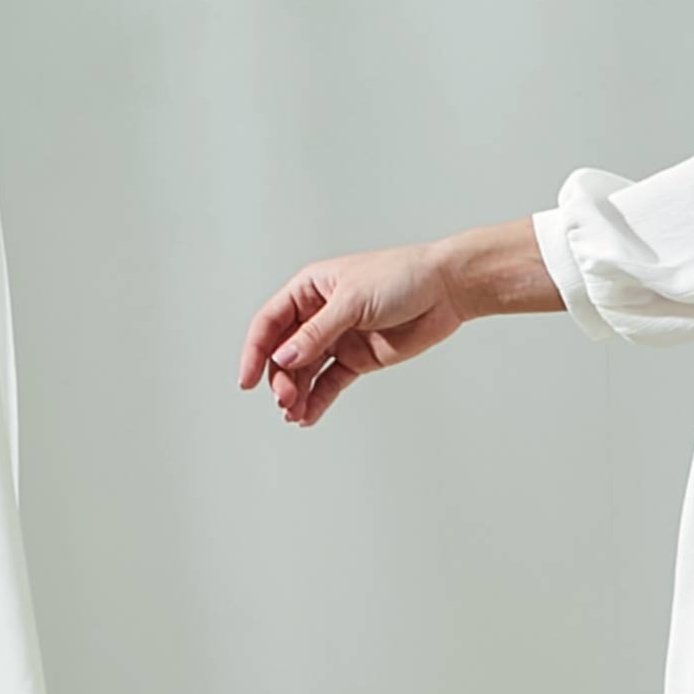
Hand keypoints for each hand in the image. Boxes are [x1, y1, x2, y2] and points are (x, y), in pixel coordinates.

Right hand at [237, 239, 464, 427]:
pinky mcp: (358, 358)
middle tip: (285, 400)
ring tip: (294, 414)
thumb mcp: (352, 301)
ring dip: (296, 393)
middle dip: (281, 379)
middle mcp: (319, 314)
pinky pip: (330, 382)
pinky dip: (318, 400)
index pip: (270, 323)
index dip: (255, 351)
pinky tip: (308, 416)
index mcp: (309, 289)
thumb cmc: (401, 277)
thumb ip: (317, 333)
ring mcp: (338, 338)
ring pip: (305, 371)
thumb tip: (283, 358)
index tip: (247, 379)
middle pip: (285, 353)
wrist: (446, 289)